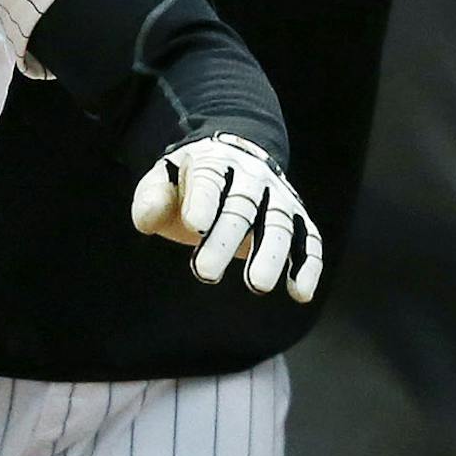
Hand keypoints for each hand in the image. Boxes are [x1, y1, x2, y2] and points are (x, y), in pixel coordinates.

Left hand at [131, 133, 322, 302]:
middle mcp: (251, 176)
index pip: (209, 179)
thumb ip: (152, 199)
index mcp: (213, 162)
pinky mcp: (298, 218)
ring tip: (257, 285)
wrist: (232, 165)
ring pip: (278, 222)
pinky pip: (308, 239)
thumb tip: (146, 219)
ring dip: (270, 255)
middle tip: (204, 272)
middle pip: (242, 205)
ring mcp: (278, 196)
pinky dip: (307, 265)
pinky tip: (299, 292)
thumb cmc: (189, 184)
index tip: (194, 226)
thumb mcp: (163, 182)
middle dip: (225, 239)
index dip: (202, 201)